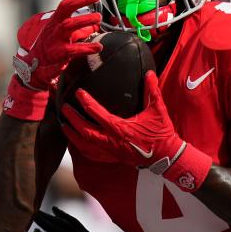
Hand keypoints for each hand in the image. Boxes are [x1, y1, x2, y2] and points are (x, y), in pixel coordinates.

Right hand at [12, 0, 103, 90]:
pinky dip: (86, 48)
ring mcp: (56, 39)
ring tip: (98, 19)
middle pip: (66, 8)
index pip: (68, 1)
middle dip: (82, 0)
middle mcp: (55, 26)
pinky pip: (72, 50)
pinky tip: (98, 47)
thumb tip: (96, 24)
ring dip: (84, 20)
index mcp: (57, 19)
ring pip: (68, 26)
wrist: (36, 66)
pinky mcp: (58, 54)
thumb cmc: (52, 47)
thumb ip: (81, 28)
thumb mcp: (66, 34)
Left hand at [61, 72, 212, 190]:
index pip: (97, 113)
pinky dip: (82, 149)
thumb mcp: (158, 110)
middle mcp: (111, 141)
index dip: (86, 102)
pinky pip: (92, 155)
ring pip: (85, 145)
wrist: (166, 156)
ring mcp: (110, 151)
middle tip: (64, 108)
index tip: (79, 93)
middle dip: (72, 119)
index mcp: (120, 128)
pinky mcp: (113, 158)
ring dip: (72, 135)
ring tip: (64, 125)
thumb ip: (152, 91)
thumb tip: (149, 73)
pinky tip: (76, 143)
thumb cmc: (161, 134)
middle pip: (84, 130)